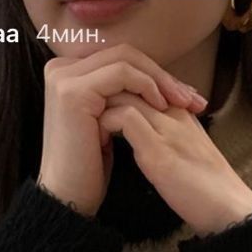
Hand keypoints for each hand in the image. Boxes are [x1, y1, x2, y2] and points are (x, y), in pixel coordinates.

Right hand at [37, 43, 207, 218]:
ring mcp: (64, 77)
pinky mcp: (73, 91)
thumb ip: (119, 97)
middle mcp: (61, 69)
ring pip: (124, 59)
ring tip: (181, 102)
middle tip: (191, 96)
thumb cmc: (90, 168)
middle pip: (123, 54)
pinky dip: (145, 85)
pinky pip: (120, 73)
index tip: (184, 96)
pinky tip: (161, 105)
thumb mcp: (107, 123)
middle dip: (161, 74)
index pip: (120, 60)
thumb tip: (155, 82)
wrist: (69, 196)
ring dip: (158, 79)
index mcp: (68, 73)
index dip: (154, 73)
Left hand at [98, 95, 251, 237]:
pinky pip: (125, 118)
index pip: (142, 83)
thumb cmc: (203, 191)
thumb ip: (161, 138)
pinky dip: (105, 125)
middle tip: (85, 112)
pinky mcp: (160, 151)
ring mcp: (167, 129)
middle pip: (132, 80)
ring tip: (87, 125)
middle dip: (104, 93)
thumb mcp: (181, 155)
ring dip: (101, 106)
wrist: (228, 211)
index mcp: (179, 112)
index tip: (97, 110)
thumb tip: (135, 136)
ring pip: (126, 93)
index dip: (116, 92)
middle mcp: (174, 113)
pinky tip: (97, 141)